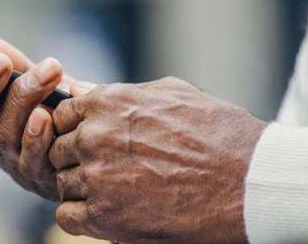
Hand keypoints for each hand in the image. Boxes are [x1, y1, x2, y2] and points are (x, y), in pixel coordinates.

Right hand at [0, 31, 92, 200]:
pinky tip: (53, 115)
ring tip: (50, 68)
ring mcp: (12, 158)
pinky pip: (34, 156)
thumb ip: (9, 60)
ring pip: (2, 133)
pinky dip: (41, 133)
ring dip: (24, 96)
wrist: (101, 140)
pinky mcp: (40, 175)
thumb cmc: (61, 104)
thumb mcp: (36, 76)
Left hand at [49, 77, 266, 243]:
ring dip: (81, 188)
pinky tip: (108, 211)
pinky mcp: (107, 216)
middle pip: (59, 149)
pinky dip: (82, 216)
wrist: (248, 179)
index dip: (76, 128)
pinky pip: (68, 216)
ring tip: (115, 190)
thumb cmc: (217, 131)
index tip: (93, 140)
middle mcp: (96, 136)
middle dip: (77, 157)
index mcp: (109, 102)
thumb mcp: (171, 94)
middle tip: (106, 168)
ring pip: (63, 182)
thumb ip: (122, 94)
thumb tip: (86, 90)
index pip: (63, 114)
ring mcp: (98, 177)